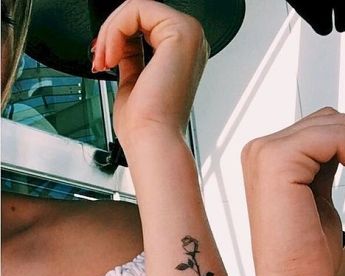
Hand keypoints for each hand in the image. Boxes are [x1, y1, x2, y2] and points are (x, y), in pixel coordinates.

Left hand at [91, 0, 208, 145]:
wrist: (151, 141)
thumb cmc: (144, 125)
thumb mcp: (132, 80)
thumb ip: (130, 55)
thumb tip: (119, 42)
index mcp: (182, 55)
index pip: (142, 24)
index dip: (115, 36)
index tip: (102, 62)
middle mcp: (190, 43)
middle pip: (138, 12)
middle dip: (110, 32)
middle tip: (100, 61)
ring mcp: (189, 35)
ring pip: (135, 8)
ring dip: (110, 32)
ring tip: (105, 61)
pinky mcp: (181, 32)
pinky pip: (136, 10)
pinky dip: (114, 30)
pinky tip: (113, 57)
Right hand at [241, 108, 344, 275]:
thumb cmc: (305, 259)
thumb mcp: (317, 199)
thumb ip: (323, 167)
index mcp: (267, 160)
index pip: (323, 129)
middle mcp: (259, 152)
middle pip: (332, 121)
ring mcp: (265, 153)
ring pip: (338, 126)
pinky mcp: (278, 161)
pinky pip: (337, 137)